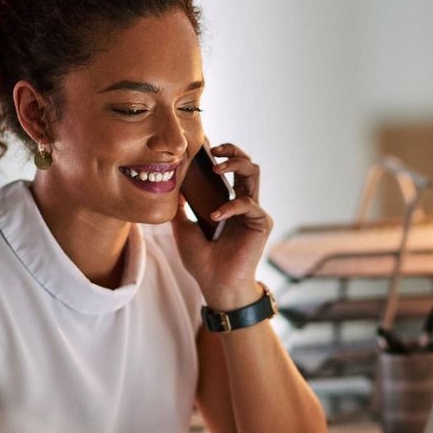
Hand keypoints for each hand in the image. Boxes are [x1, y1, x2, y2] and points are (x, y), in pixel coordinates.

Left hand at [172, 143, 272, 308]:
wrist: (216, 285)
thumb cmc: (203, 262)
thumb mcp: (183, 229)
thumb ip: (181, 208)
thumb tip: (170, 186)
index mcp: (229, 203)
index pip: (230, 169)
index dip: (221, 154)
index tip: (204, 147)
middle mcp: (244, 204)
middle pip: (246, 164)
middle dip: (232, 150)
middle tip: (213, 148)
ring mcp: (254, 212)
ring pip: (254, 173)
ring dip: (236, 164)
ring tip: (216, 168)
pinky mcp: (261, 223)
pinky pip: (249, 203)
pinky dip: (231, 206)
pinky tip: (216, 215)